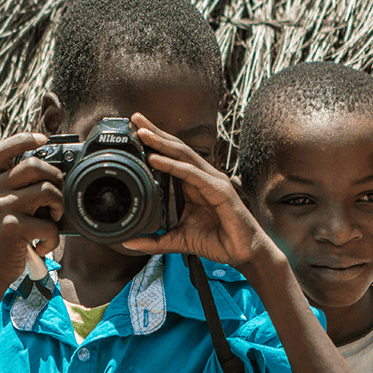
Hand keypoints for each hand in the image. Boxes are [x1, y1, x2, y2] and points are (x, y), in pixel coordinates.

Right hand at [0, 133, 62, 289]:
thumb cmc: (3, 235)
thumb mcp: (4, 205)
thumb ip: (21, 189)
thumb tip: (56, 177)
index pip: (3, 149)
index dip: (24, 139)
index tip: (44, 139)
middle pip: (34, 165)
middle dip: (56, 178)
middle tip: (57, 197)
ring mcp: (2, 206)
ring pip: (47, 191)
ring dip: (59, 207)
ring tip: (52, 220)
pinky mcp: (11, 226)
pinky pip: (48, 225)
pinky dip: (53, 239)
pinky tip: (43, 245)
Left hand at [122, 113, 270, 266]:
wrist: (243, 253)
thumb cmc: (216, 241)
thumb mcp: (177, 240)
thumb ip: (154, 240)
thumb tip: (128, 242)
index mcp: (193, 184)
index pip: (172, 156)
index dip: (155, 143)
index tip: (134, 133)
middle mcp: (203, 177)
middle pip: (176, 148)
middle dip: (156, 132)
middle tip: (135, 119)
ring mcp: (212, 181)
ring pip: (184, 155)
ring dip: (162, 143)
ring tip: (142, 133)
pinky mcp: (219, 190)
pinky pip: (192, 174)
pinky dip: (173, 165)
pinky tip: (156, 159)